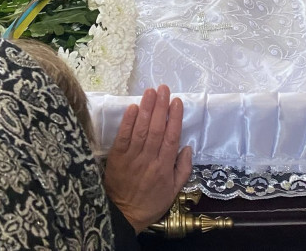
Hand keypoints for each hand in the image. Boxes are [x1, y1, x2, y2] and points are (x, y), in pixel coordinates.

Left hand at [103, 85, 192, 233]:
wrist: (123, 216)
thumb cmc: (150, 202)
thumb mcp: (173, 192)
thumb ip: (183, 170)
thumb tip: (188, 148)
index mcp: (164, 168)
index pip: (171, 138)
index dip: (175, 118)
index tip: (177, 102)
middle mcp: (149, 159)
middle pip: (157, 129)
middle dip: (161, 107)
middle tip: (164, 89)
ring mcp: (132, 157)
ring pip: (141, 129)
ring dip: (147, 109)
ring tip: (151, 91)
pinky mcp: (117, 157)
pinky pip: (123, 136)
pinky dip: (128, 122)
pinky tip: (133, 107)